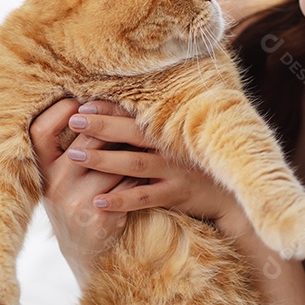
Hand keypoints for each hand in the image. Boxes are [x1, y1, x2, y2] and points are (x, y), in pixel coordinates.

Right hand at [31, 98, 141, 286]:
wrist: (86, 254)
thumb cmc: (77, 202)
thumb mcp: (62, 177)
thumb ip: (69, 146)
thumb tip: (90, 102)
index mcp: (43, 172)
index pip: (41, 131)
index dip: (60, 111)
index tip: (80, 99)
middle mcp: (55, 186)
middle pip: (86, 139)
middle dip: (110, 124)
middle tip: (130, 110)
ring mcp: (76, 202)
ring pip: (112, 159)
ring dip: (131, 147)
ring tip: (144, 135)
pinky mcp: (100, 216)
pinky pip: (129, 182)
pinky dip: (140, 172)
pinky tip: (149, 167)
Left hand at [62, 104, 245, 232]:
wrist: (230, 192)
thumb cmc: (197, 161)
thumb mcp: (180, 139)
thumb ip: (153, 128)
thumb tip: (114, 115)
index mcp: (169, 128)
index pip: (135, 114)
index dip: (109, 108)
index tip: (83, 104)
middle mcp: (171, 145)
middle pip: (132, 133)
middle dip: (101, 126)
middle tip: (73, 120)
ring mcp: (174, 170)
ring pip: (134, 164)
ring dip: (104, 160)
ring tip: (75, 157)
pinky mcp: (176, 194)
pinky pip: (145, 198)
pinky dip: (121, 200)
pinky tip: (98, 201)